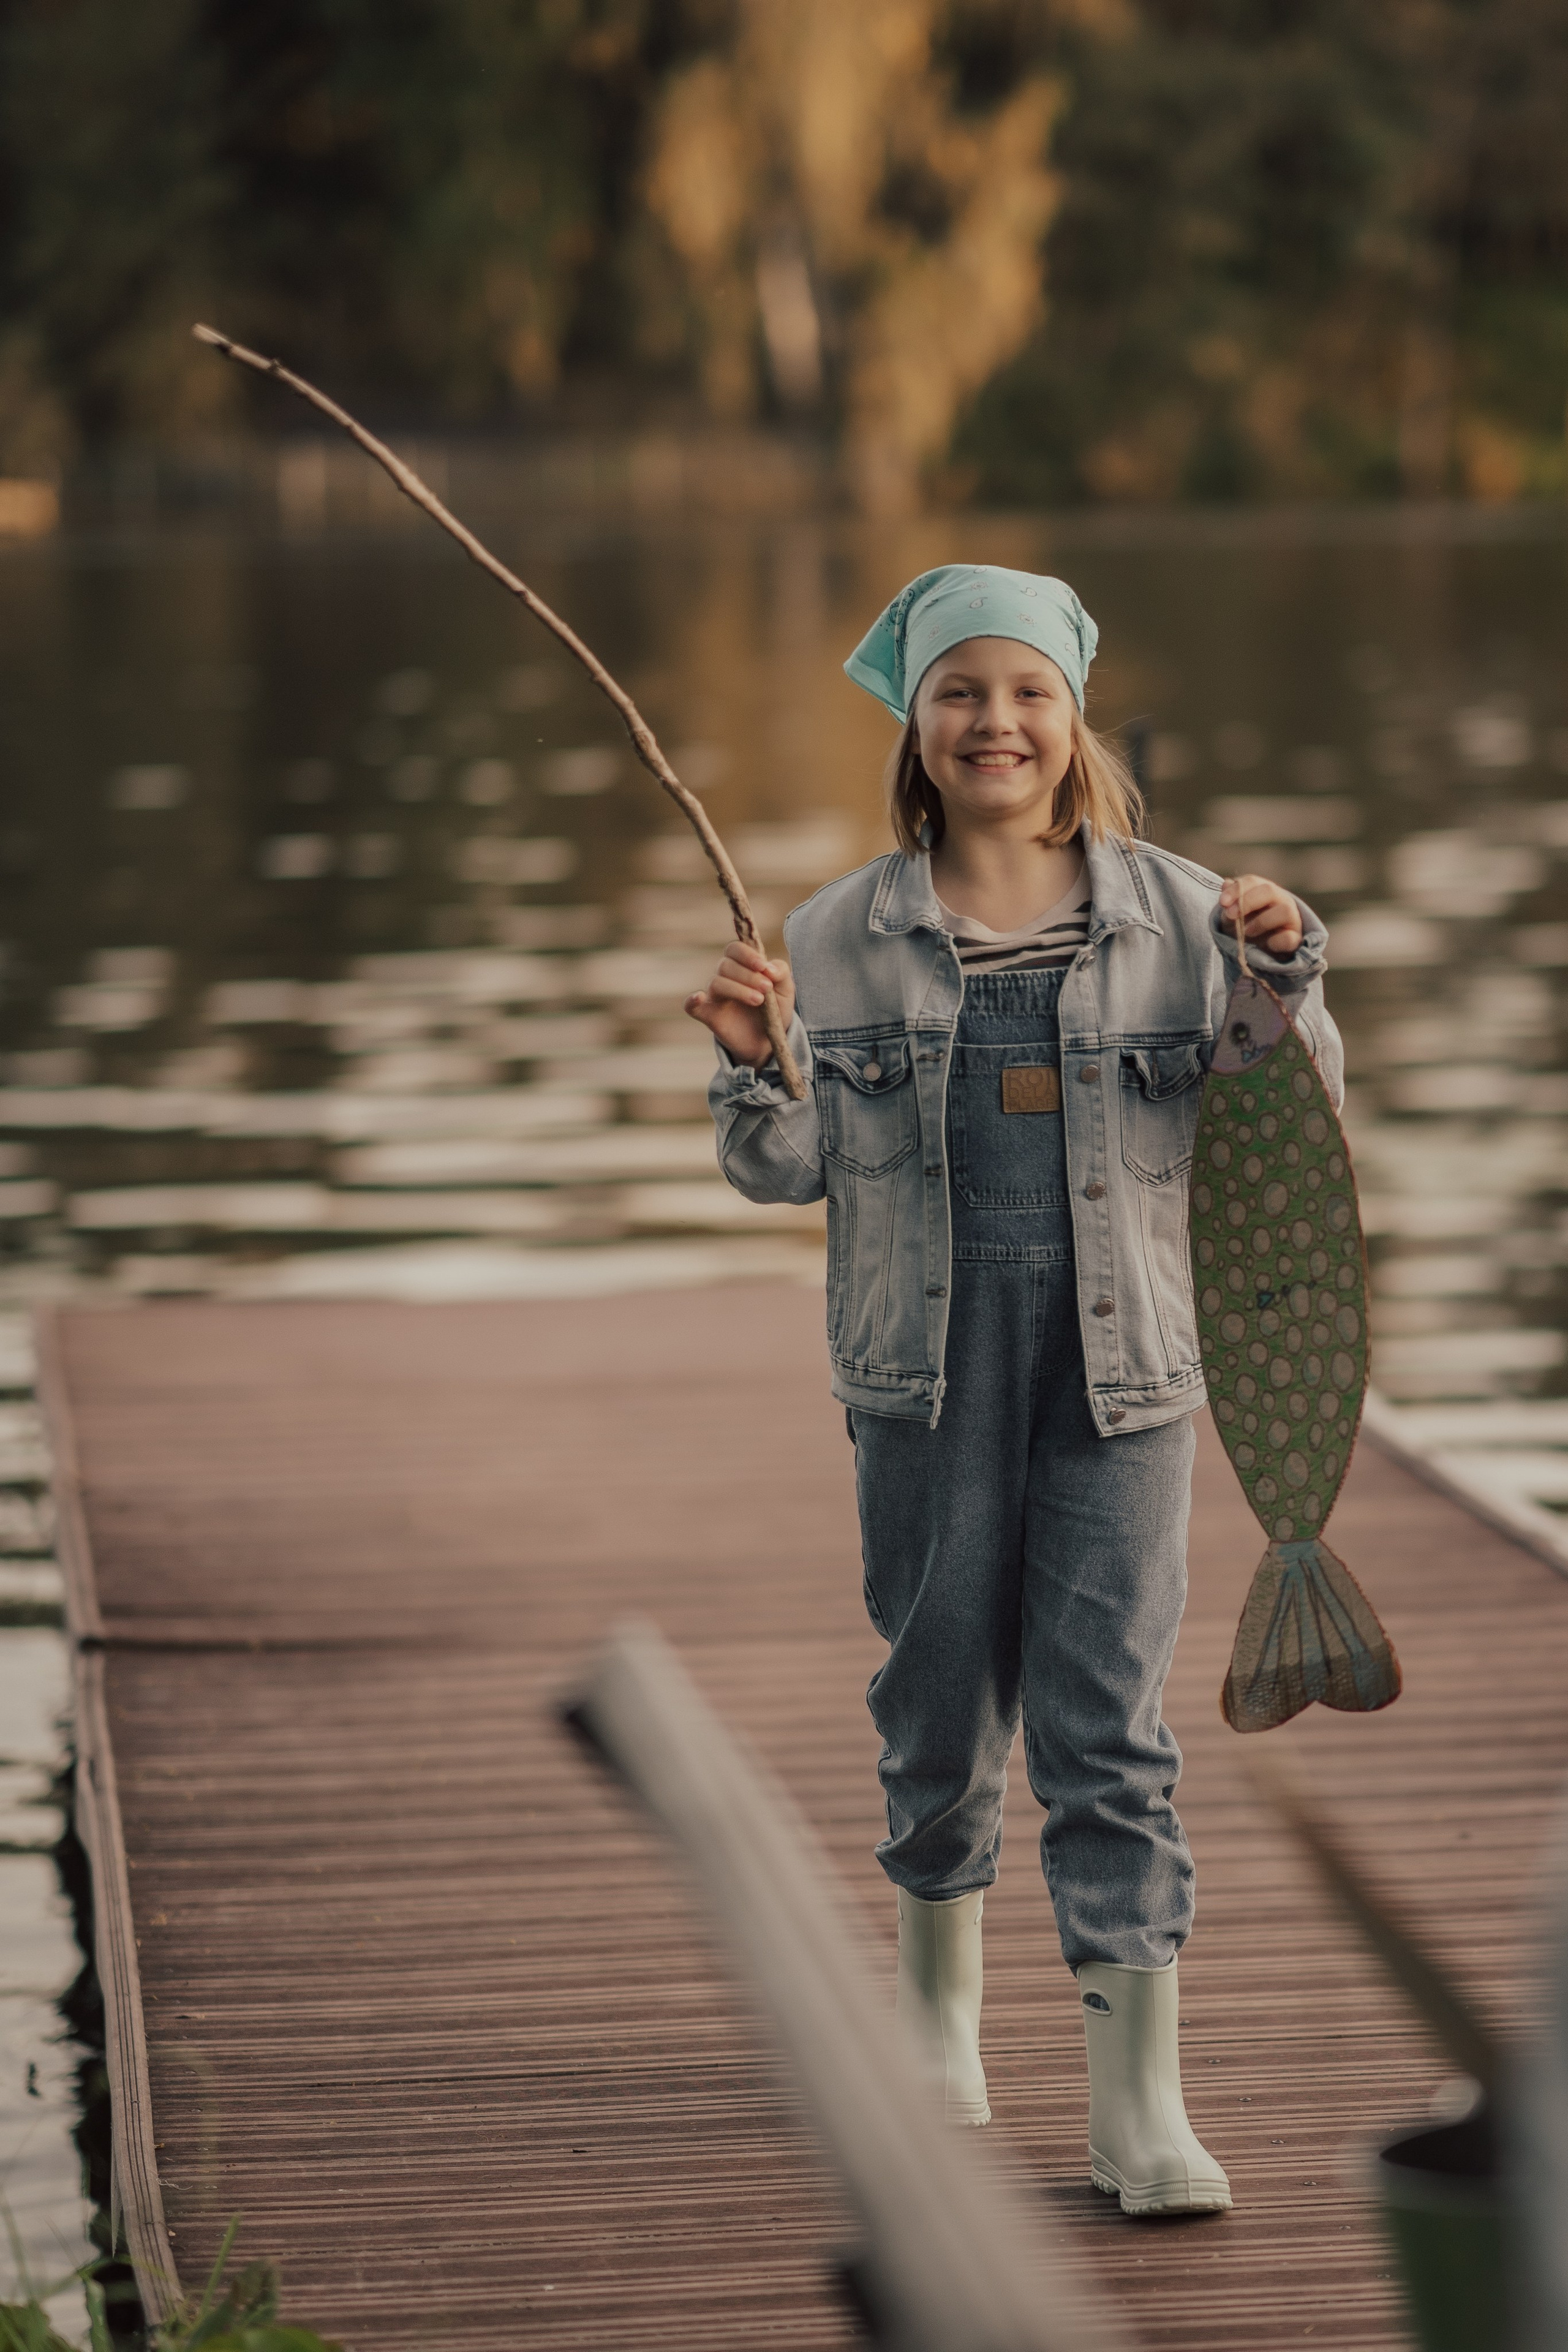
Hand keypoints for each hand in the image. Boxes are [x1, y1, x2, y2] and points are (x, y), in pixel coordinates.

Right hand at [685, 939, 797, 1067]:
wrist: (769, 1040)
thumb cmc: (775, 1009)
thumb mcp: (786, 990)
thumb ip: (781, 972)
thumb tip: (768, 967)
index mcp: (741, 966)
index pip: (734, 949)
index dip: (746, 954)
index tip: (762, 966)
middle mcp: (724, 977)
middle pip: (725, 965)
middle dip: (747, 975)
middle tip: (766, 988)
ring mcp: (715, 997)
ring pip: (716, 983)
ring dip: (738, 989)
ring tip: (759, 1001)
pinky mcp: (709, 1016)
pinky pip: (691, 1007)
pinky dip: (691, 1001)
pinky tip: (698, 998)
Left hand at [1219, 874, 1301, 956]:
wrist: (1262, 951)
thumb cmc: (1247, 927)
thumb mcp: (1234, 915)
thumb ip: (1230, 901)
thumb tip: (1226, 884)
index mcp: (1265, 891)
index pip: (1253, 881)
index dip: (1237, 889)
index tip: (1222, 902)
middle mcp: (1281, 901)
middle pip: (1269, 890)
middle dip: (1247, 901)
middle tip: (1230, 915)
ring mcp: (1291, 920)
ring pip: (1285, 911)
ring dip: (1262, 921)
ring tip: (1246, 932)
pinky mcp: (1295, 939)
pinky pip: (1290, 937)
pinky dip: (1277, 941)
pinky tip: (1265, 945)